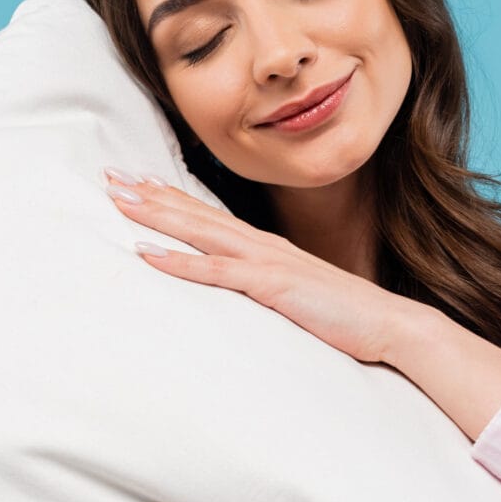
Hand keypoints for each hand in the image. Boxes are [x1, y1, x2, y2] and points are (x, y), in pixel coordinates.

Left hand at [102, 167, 410, 364]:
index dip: (172, 196)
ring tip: (118, 200)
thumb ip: (268, 285)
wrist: (390, 325)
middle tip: (109, 175)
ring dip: (156, 215)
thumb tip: (243, 289)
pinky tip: (146, 254)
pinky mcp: (271, 285)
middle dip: (150, 193)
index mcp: (267, 247)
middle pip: (196, 212)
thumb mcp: (296, 294)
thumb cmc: (345, 316)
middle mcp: (262, 245)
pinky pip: (215, 271)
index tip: (137, 181)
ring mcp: (266, 262)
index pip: (209, 215)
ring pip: (199, 231)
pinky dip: (179, 260)